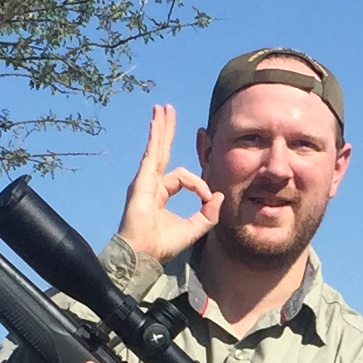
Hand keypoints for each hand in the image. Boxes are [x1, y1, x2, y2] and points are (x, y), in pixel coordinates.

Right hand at [114, 102, 219, 264]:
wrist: (144, 254)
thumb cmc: (163, 245)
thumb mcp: (195, 228)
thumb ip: (208, 213)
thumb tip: (220, 195)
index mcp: (161, 194)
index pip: (184, 178)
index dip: (200, 185)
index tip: (209, 198)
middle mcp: (151, 184)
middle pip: (162, 152)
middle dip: (166, 131)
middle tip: (168, 111)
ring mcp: (144, 181)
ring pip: (156, 149)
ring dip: (160, 127)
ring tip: (162, 108)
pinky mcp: (142, 181)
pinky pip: (152, 154)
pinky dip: (156, 138)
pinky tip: (157, 122)